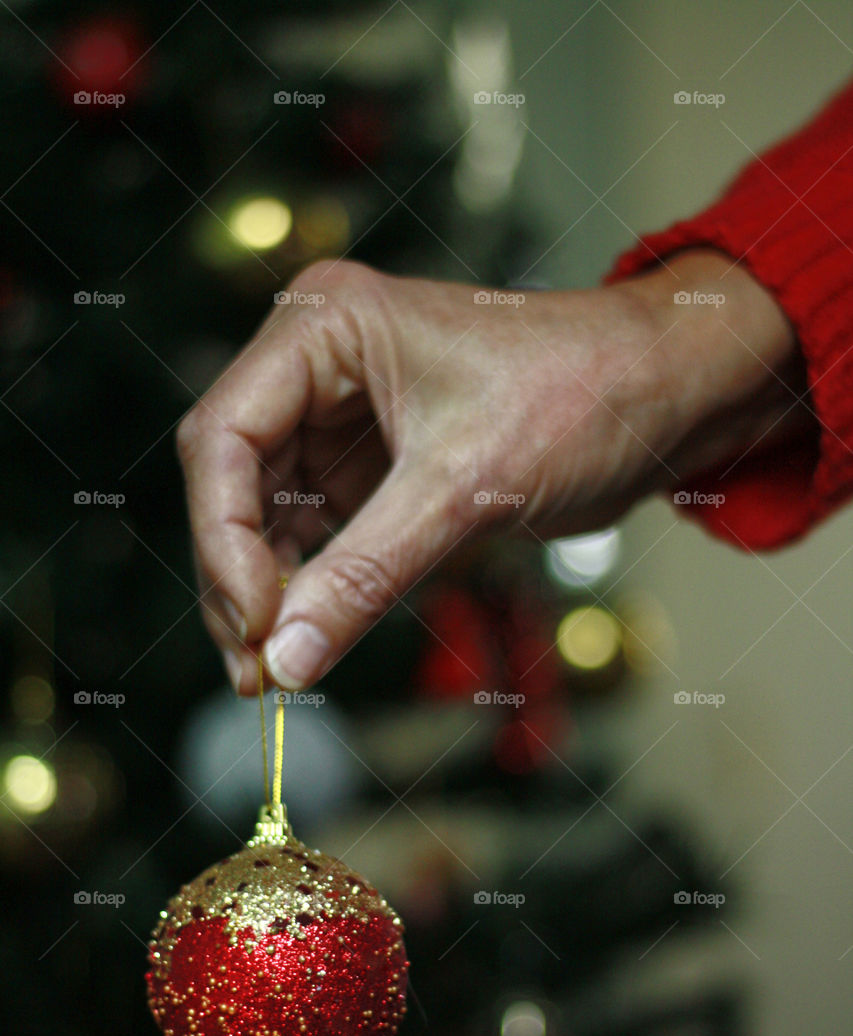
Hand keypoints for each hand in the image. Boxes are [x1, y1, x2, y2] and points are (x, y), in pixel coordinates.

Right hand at [177, 252, 802, 692]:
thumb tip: (289, 657)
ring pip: (266, 517)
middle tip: (257, 667)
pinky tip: (312, 638)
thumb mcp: (466, 486)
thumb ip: (366, 573)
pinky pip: (319, 535)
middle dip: (239, 578)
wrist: (664, 398)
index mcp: (324, 328)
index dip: (223, 538)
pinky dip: (313, 589)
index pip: (223, 436)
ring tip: (275, 670)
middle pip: (232, 482)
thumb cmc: (583, 393)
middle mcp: (319, 368)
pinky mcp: (376, 469)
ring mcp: (343, 421)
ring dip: (269, 595)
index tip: (255, 622)